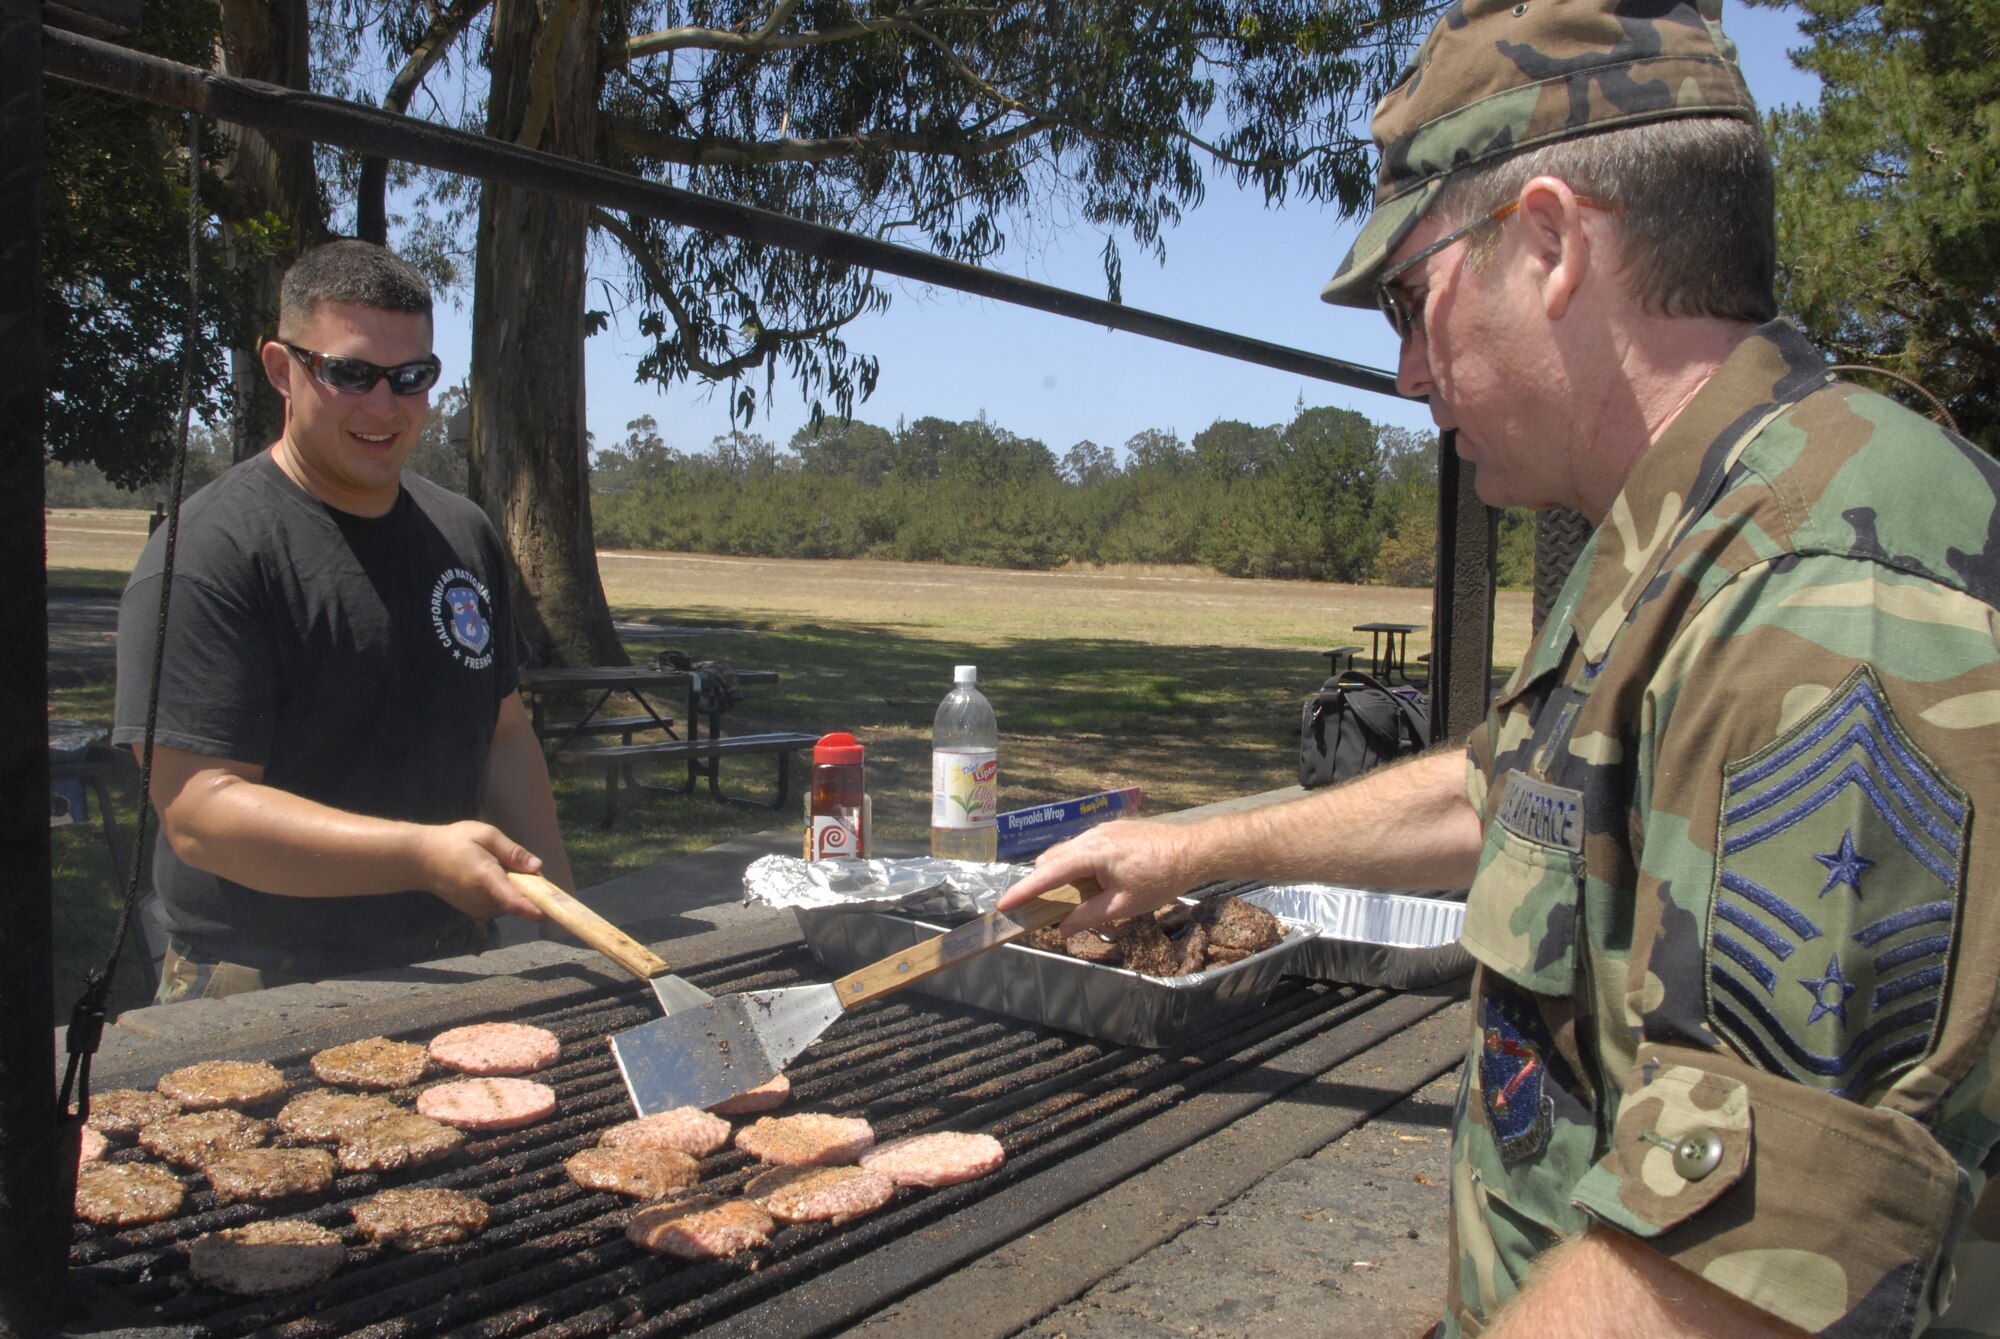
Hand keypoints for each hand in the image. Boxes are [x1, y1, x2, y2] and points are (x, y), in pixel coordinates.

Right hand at [412, 820, 550, 920]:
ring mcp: (477, 908)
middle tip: (523, 865)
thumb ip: (513, 852)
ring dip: (515, 888)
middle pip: (519, 900)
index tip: (554, 912)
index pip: (515, 901)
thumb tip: (537, 867)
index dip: (536, 908)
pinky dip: (504, 892)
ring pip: (510, 902)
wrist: (420, 859)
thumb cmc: (453, 842)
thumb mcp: (485, 835)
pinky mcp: (475, 911)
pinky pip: (499, 903)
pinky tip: (490, 874)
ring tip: (497, 865)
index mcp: (486, 879)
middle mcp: (482, 900)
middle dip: (529, 886)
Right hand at [998, 819, 1202, 932]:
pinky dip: (1075, 865)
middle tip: (1033, 908)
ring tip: (1063, 899)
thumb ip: (1090, 916)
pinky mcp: (1112, 830)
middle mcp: (1091, 836)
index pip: (1047, 874)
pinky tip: (1087, 882)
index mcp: (1091, 853)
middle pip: (1051, 860)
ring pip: (1066, 852)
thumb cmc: (1161, 878)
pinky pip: (1082, 847)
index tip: (1004, 905)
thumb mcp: (1124, 905)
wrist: (1194, 850)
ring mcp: (1102, 830)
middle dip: (1038, 883)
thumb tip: (1064, 928)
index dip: (1023, 890)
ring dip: (1058, 874)